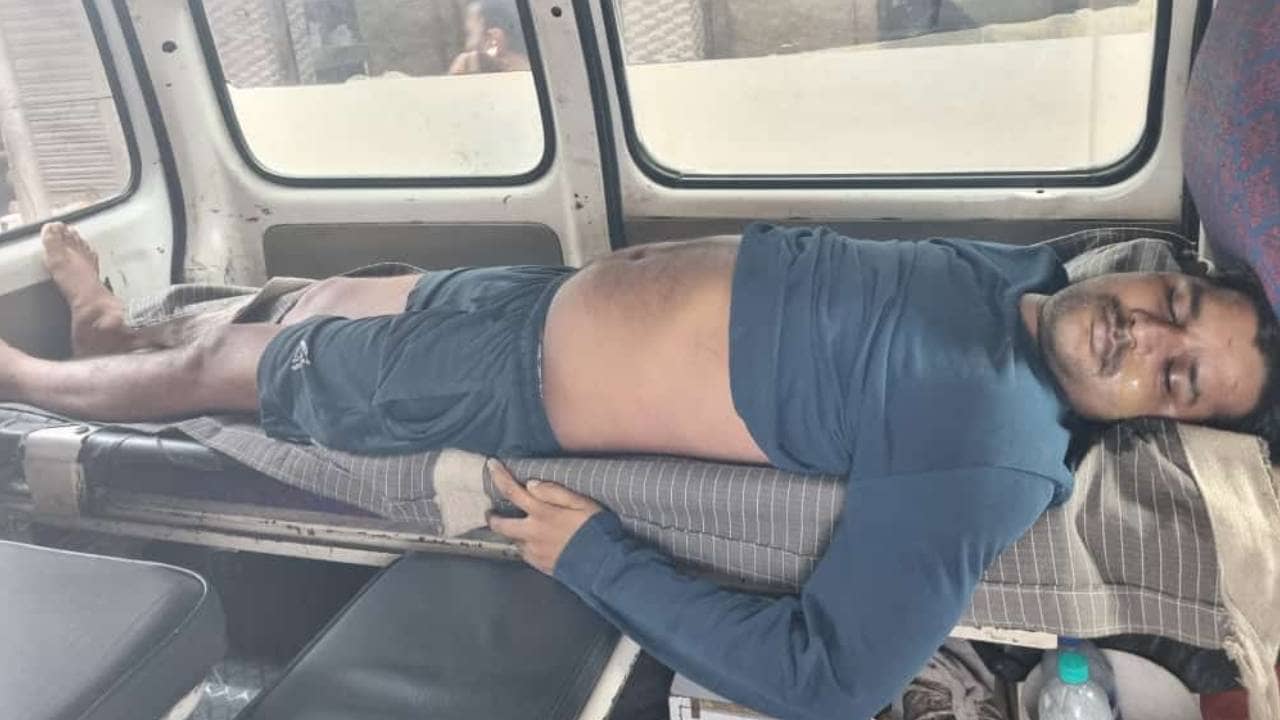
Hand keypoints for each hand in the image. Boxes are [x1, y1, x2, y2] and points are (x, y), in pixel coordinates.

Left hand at [486, 460, 602, 574]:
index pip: (513, 491)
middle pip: (501, 524)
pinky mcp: (539, 564)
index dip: (499, 477)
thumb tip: (531, 484)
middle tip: (492, 512)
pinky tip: (537, 543)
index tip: (491, 465)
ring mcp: (533, 551)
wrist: (602, 565)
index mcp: (542, 513)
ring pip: (513, 540)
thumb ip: (555, 492)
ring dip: (513, 533)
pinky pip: (525, 553)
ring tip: (521, 528)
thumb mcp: (581, 503)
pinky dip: (526, 545)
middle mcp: (532, 532)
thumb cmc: (595, 529)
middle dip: (493, 517)